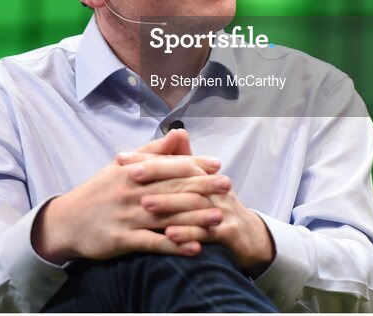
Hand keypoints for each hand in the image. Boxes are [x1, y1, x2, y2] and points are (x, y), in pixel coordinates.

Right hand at [32, 131, 228, 263]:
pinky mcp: (121, 240)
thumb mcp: (121, 166)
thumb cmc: (99, 191)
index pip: (167, 166)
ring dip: (195, 218)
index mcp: (132, 171)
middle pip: (171, 188)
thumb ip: (153, 151)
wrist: (66, 221)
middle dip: (201, 187)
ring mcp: (126, 217)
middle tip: (227, 186)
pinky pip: (153, 243)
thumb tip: (180, 132)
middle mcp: (130, 192)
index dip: (193, 164)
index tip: (217, 165)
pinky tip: (195, 249)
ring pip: (166, 216)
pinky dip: (175, 246)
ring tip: (219, 218)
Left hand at [120, 149, 275, 275]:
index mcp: (204, 175)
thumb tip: (176, 133)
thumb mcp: (201, 186)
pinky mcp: (229, 232)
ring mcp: (223, 209)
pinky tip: (169, 235)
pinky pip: (207, 232)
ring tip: (146, 204)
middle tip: (130, 174)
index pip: (175, 160)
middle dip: (157, 174)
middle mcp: (214, 187)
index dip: (149, 158)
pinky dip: (188, 233)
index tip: (121, 158)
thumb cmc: (217, 209)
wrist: (251, 239)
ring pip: (195, 203)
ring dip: (170, 204)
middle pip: (185, 176)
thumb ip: (184, 163)